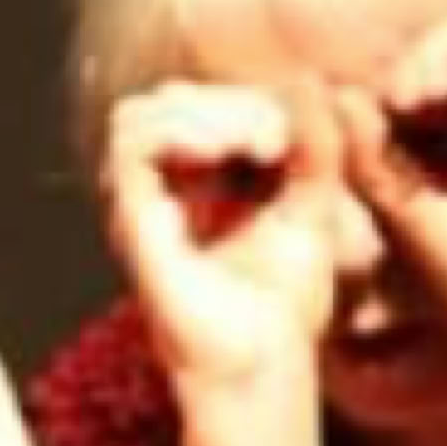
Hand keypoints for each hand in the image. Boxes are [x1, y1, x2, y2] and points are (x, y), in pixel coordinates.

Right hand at [100, 81, 339, 396]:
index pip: (202, 105)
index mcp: (195, 185)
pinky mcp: (132, 221)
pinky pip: (131, 142)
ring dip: (207, 112)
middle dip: (234, 102)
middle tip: (282, 142)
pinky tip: (231, 151)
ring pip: (144, 112)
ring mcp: (139, 206)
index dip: (250, 101)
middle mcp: (158, 192)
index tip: (300, 136)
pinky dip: (182, 131)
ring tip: (260, 145)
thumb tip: (307, 78)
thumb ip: (315, 145)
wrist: (262, 367)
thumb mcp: (314, 206)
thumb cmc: (284, 305)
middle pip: (172, 99)